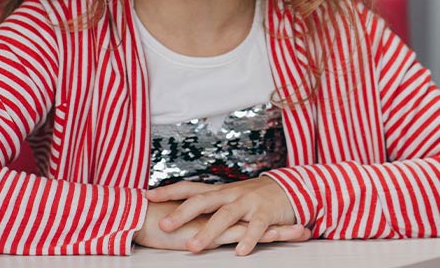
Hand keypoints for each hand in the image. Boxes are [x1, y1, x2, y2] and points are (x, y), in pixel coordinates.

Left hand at [145, 178, 300, 254]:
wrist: (290, 187)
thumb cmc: (255, 196)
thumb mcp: (229, 196)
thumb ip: (209, 202)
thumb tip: (179, 208)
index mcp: (219, 191)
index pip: (190, 188)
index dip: (169, 191)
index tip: (149, 196)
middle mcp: (230, 195)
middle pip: (203, 201)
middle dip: (182, 213)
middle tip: (164, 226)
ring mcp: (248, 203)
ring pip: (225, 216)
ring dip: (209, 232)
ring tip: (193, 247)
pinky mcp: (266, 213)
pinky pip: (257, 227)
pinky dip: (249, 239)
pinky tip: (240, 251)